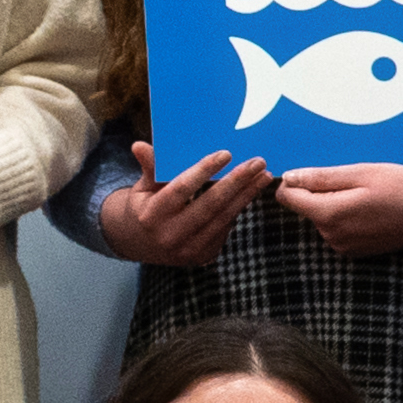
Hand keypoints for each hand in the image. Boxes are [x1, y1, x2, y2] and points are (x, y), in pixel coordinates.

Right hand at [95, 142, 267, 262]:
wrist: (139, 244)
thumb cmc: (144, 206)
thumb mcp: (142, 187)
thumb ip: (150, 168)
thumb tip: (138, 145)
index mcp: (152, 216)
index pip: (181, 189)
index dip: (203, 171)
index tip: (225, 153)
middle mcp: (170, 236)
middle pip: (210, 205)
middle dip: (236, 182)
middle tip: (257, 162)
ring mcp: (188, 250)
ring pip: (223, 218)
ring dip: (246, 195)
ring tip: (263, 175)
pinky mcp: (203, 256)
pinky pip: (225, 228)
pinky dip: (239, 208)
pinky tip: (251, 191)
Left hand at [273, 163, 402, 254]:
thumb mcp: (361, 173)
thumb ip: (321, 177)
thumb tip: (289, 178)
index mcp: (331, 215)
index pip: (289, 198)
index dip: (293, 181)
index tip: (314, 172)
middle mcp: (333, 237)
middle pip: (307, 208)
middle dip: (321, 191)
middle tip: (356, 182)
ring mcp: (344, 247)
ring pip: (323, 218)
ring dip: (336, 203)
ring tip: (368, 195)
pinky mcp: (356, 252)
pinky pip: (338, 229)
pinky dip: (346, 216)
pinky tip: (371, 208)